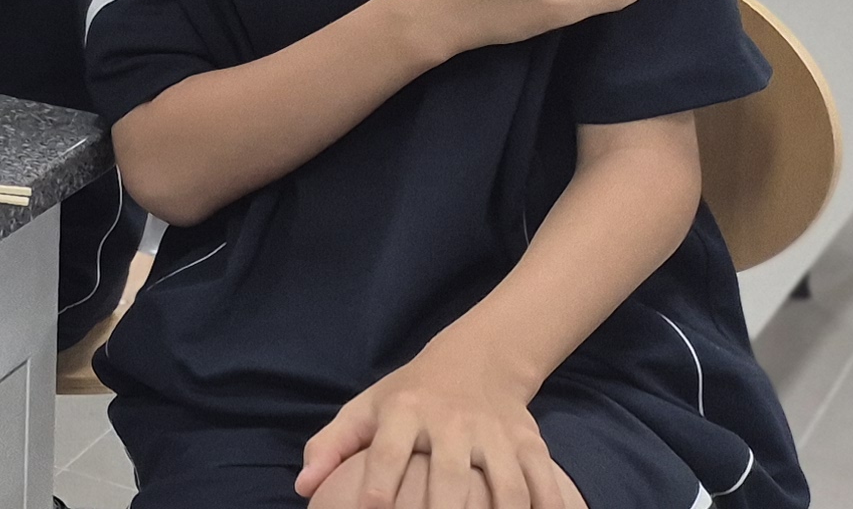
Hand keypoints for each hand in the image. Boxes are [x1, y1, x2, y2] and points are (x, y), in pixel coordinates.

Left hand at [299, 350, 583, 508]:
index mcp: (404, 410)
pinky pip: (543, 480)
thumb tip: (302, 487)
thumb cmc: (409, 395)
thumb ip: (332, 445)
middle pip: (450, 474)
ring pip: (504, 483)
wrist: (477, 358)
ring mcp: (494, 432)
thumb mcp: (366, 408)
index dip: (379, 483)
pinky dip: (549, 506)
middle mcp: (451, 421)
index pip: (389, 451)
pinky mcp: (529, 441)